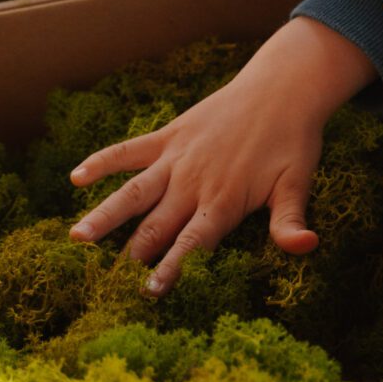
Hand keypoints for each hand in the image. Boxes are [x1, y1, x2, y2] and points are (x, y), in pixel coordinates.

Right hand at [67, 18, 377, 293]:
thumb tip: (306, 248)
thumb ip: (291, 220)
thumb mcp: (298, 183)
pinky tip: (76, 176)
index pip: (192, 244)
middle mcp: (193, 182)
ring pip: (133, 192)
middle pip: (156, 226)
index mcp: (223, 201)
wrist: (283, 88)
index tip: (149, 293)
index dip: (171, 270)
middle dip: (135, 254)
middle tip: (107, 284)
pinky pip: (129, 150)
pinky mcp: (169, 136)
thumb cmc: (293, 141)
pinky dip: (103, 161)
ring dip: (105, 215)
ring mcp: (177, 158)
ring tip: (77, 238)